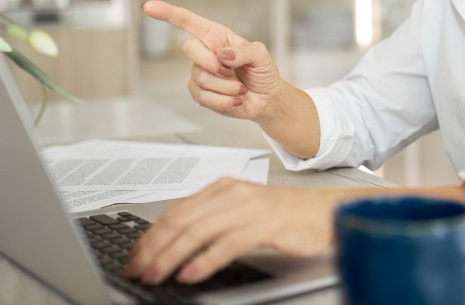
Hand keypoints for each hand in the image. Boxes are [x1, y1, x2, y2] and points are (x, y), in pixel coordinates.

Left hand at [124, 179, 342, 284]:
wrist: (328, 210)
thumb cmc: (289, 215)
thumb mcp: (245, 211)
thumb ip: (214, 221)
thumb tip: (177, 245)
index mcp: (224, 188)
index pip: (176, 210)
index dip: (150, 235)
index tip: (136, 257)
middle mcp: (233, 193)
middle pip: (182, 219)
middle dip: (154, 247)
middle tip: (138, 269)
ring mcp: (249, 207)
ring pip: (198, 231)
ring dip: (172, 256)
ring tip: (156, 274)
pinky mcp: (265, 225)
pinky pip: (227, 243)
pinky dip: (205, 260)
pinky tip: (191, 274)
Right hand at [141, 0, 282, 122]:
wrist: (266, 98)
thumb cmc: (262, 71)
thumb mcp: (261, 54)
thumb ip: (244, 51)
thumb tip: (223, 54)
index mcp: (216, 36)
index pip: (187, 21)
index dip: (167, 13)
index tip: (148, 6)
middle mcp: (204, 52)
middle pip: (188, 48)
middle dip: (211, 62)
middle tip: (231, 71)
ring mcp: (199, 73)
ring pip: (200, 77)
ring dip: (226, 86)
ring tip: (240, 87)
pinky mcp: (200, 94)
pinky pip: (204, 97)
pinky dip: (224, 100)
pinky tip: (235, 99)